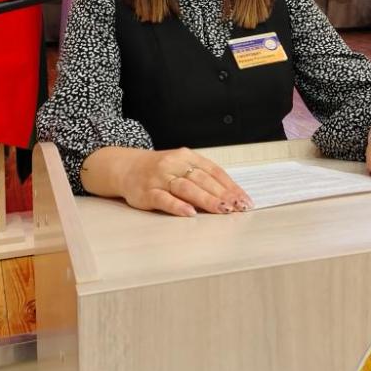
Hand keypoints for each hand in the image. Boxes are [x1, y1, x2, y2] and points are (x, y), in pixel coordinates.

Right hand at [118, 147, 252, 216]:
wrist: (126, 167)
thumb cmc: (159, 170)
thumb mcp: (181, 165)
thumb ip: (202, 177)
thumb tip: (230, 195)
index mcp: (186, 156)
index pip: (213, 171)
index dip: (230, 185)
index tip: (244, 199)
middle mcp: (174, 164)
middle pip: (202, 180)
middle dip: (222, 194)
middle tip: (238, 207)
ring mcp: (159, 178)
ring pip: (186, 188)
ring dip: (206, 200)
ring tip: (222, 209)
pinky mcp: (146, 192)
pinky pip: (164, 199)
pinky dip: (177, 206)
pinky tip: (190, 213)